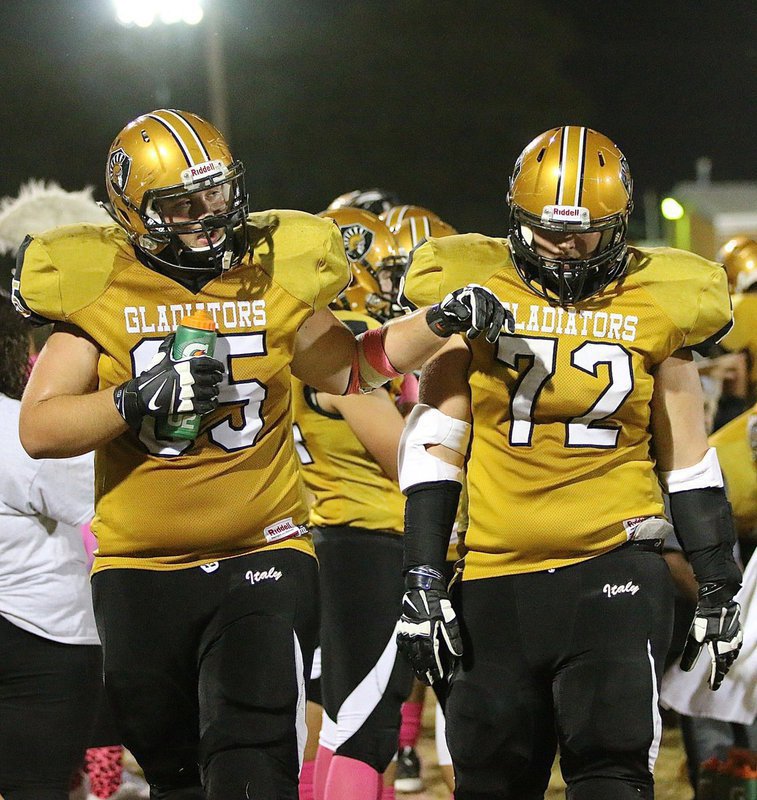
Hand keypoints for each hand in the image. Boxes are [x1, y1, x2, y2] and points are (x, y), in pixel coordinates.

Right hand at [114, 334, 223, 430]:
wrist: (142, 395)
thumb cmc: (151, 375)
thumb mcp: (160, 357)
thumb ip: (168, 345)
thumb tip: (174, 334)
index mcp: (185, 366)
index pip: (207, 363)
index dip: (217, 365)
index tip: (220, 367)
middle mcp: (190, 379)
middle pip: (211, 378)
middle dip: (217, 378)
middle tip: (217, 378)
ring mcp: (189, 393)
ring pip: (210, 392)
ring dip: (215, 391)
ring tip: (215, 390)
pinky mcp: (187, 406)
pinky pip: (205, 406)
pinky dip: (211, 404)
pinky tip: (213, 403)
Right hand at [396, 566, 461, 684]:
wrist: (423, 587)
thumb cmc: (438, 602)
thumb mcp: (449, 618)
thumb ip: (452, 637)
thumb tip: (457, 654)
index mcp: (427, 633)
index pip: (431, 657)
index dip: (435, 669)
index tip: (439, 677)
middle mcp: (415, 634)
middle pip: (419, 659)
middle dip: (424, 671)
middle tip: (429, 681)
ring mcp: (407, 631)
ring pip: (410, 654)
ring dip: (415, 665)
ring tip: (420, 675)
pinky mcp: (403, 626)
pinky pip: (403, 645)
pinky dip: (407, 654)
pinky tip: (410, 659)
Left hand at [425, 284, 512, 343]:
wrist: (455, 310)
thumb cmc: (452, 308)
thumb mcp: (448, 306)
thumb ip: (455, 308)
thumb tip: (466, 315)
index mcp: (473, 291)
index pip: (479, 301)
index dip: (479, 315)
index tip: (477, 327)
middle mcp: (486, 294)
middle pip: (490, 308)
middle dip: (484, 323)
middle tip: (473, 335)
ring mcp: (494, 301)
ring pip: (499, 313)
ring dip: (496, 327)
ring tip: (490, 340)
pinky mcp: (499, 309)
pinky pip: (507, 314)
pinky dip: (509, 322)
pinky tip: (510, 331)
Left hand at [680, 599, 742, 689]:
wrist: (718, 602)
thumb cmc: (705, 620)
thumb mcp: (695, 637)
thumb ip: (691, 654)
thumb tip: (685, 668)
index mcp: (721, 650)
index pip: (719, 670)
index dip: (716, 680)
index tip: (713, 687)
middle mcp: (731, 647)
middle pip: (727, 664)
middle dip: (721, 672)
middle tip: (715, 678)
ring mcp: (736, 639)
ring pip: (733, 656)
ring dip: (727, 662)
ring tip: (722, 666)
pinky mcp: (737, 631)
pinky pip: (737, 646)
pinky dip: (732, 652)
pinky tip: (730, 650)